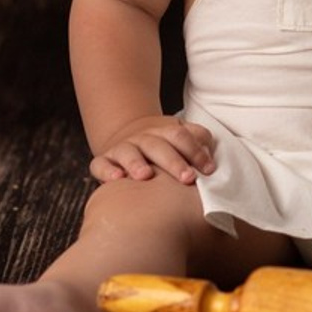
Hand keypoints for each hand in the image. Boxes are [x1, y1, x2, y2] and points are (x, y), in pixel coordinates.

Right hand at [89, 115, 216, 184]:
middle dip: (173, 162)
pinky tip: (117, 179)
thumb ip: (197, 142)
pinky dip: (107, 171)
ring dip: (137, 163)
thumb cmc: (164, 148)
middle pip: (157, 145)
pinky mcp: (104, 161)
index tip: (209, 170)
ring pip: (128, 152)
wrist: (128, 138)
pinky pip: (100, 164)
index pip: (181, 136)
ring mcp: (122, 149)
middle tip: (187, 178)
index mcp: (164, 132)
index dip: (195, 151)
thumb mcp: (181, 140)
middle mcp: (143, 138)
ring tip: (146, 176)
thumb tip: (210, 156)